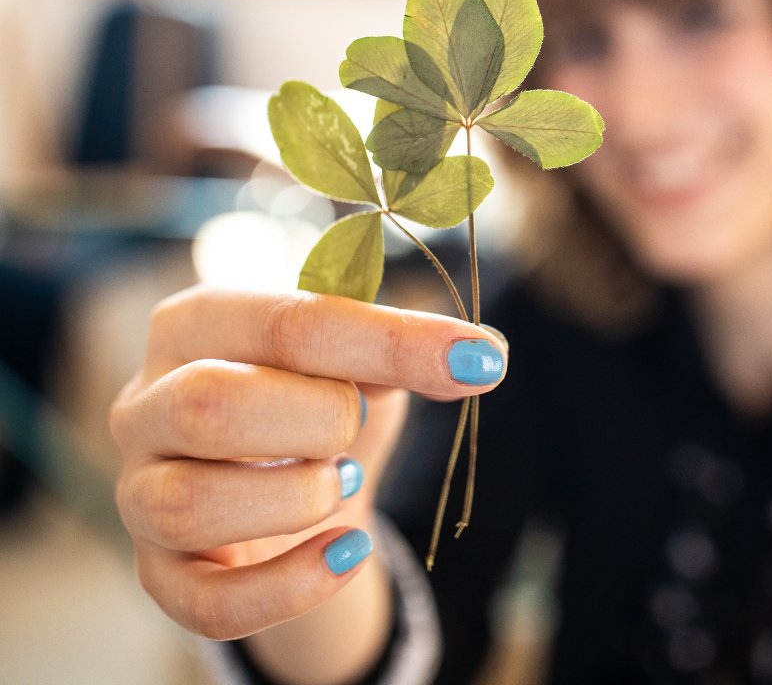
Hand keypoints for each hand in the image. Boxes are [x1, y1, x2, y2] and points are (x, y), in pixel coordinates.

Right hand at [110, 286, 506, 642]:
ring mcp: (141, 491)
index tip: (477, 359)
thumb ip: (400, 351)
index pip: (286, 322)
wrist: (293, 493)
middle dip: (318, 418)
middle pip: (209, 403)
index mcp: (197, 324)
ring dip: (297, 495)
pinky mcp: (161, 574)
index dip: (388, 341)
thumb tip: (480, 358)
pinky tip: (346, 554)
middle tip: (362, 425)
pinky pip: (204, 601)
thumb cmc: (319, 404)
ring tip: (345, 481)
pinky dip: (290, 585)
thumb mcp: (359, 365)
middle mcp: (148, 402)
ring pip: (189, 502)